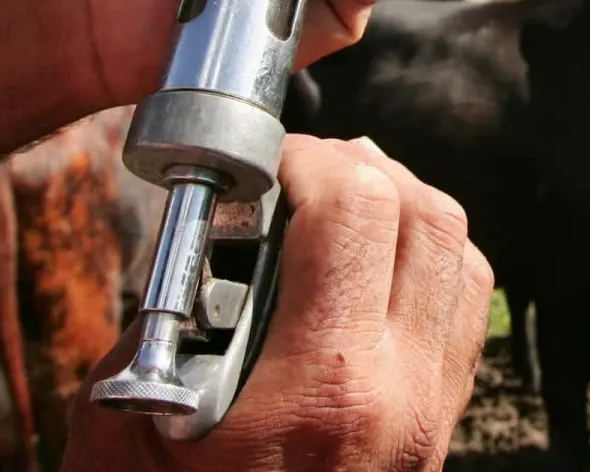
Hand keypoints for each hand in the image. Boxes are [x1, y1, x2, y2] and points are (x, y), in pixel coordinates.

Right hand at [63, 136, 493, 471]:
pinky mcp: (441, 430)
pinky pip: (464, 313)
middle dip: (360, 171)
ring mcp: (434, 414)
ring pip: (462, 256)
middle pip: (428, 215)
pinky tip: (370, 271)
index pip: (357, 208)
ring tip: (335, 211)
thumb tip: (213, 231)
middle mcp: (401, 392)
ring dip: (405, 211)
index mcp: (323, 386)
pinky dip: (430, 265)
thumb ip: (163, 316)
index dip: (306, 159)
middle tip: (297, 179)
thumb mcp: (124, 427)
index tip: (260, 167)